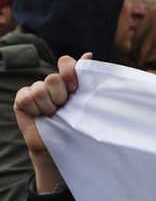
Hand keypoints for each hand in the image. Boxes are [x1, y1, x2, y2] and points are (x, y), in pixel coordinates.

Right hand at [13, 53, 87, 192]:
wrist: (64, 145)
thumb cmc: (78, 125)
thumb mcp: (86, 102)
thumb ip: (87, 80)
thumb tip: (89, 55)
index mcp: (68, 81)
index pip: (65, 62)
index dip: (69, 72)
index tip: (75, 89)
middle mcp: (52, 84)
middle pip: (53, 78)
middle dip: (61, 95)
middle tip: (63, 107)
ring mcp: (35, 90)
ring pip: (40, 88)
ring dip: (48, 105)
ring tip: (53, 115)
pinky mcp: (22, 100)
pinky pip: (26, 96)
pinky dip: (35, 108)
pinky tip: (39, 116)